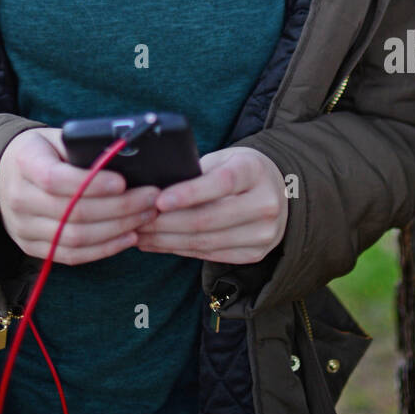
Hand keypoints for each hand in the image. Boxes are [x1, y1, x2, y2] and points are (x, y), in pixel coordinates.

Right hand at [0, 127, 160, 264]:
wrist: (7, 171)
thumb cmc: (44, 151)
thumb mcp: (58, 138)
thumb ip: (85, 147)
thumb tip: (128, 157)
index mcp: (24, 163)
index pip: (55, 178)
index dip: (92, 183)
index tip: (123, 182)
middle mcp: (18, 198)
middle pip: (72, 212)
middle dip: (119, 207)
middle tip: (150, 198)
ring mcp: (22, 227)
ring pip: (75, 237)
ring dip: (117, 229)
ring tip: (145, 216)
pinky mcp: (31, 246)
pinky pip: (71, 255)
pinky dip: (104, 249)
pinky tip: (128, 237)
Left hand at [135, 147, 288, 263]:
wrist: (277, 191)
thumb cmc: (239, 170)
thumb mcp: (224, 159)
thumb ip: (197, 171)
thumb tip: (154, 189)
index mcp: (254, 171)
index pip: (221, 183)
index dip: (188, 194)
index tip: (159, 200)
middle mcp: (264, 203)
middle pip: (209, 218)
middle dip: (167, 222)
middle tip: (138, 220)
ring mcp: (262, 233)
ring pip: (206, 242)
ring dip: (168, 240)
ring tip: (141, 235)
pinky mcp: (254, 253)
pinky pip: (210, 255)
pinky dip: (181, 250)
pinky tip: (160, 244)